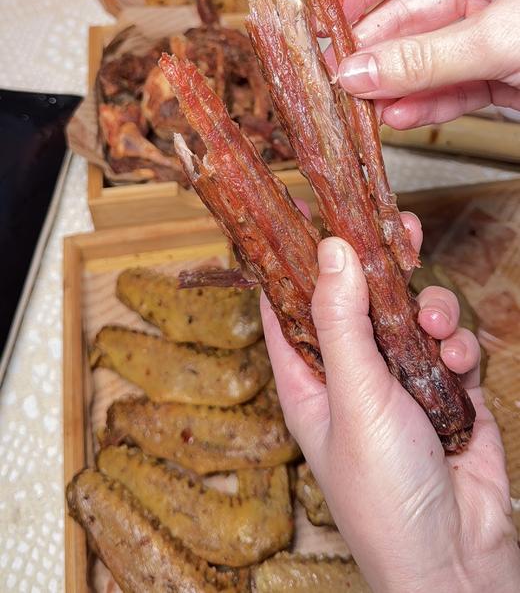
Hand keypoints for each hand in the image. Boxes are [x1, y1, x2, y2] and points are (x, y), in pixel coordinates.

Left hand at [262, 215, 519, 592]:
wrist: (457, 558)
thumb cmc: (384, 495)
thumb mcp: (353, 398)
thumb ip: (340, 321)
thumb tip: (329, 248)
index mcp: (308, 378)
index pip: (288, 304)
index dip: (294, 257)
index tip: (307, 210)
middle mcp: (352, 374)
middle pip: (357, 297)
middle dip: (379, 263)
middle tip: (399, 226)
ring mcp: (400, 382)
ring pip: (409, 313)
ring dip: (427, 307)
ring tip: (434, 322)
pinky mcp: (446, 391)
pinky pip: (449, 343)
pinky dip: (456, 343)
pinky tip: (457, 361)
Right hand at [334, 0, 519, 128]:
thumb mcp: (500, 35)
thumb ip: (427, 57)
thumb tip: (358, 72)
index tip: (324, 16)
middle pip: (410, 14)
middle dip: (373, 49)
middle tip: (337, 75)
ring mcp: (496, 32)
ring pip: (430, 58)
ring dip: (395, 85)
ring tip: (362, 106)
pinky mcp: (506, 74)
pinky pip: (456, 88)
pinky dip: (428, 105)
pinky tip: (399, 116)